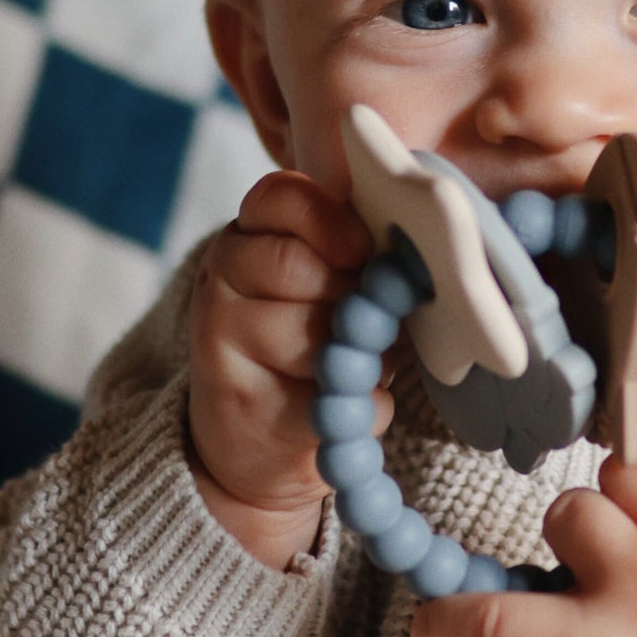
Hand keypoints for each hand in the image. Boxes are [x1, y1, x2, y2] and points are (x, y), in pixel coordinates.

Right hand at [189, 173, 378, 568]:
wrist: (260, 440)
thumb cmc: (316, 347)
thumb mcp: (336, 287)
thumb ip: (360, 256)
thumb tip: (416, 250)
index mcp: (250, 234)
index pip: (279, 196)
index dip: (328, 217)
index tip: (362, 248)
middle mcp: (223, 276)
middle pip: (294, 264)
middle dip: (346, 295)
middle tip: (359, 322)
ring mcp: (220, 337)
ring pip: (308, 333)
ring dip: (355, 356)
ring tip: (352, 366)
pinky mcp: (237, 397)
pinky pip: (325, 396)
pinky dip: (359, 408)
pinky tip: (344, 406)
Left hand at [408, 397, 636, 636]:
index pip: (633, 462)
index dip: (627, 485)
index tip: (628, 508)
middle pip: (584, 500)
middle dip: (594, 529)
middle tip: (623, 575)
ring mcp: (612, 619)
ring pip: (550, 531)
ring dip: (559, 562)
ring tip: (580, 602)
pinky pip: (488, 623)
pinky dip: (446, 622)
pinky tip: (427, 630)